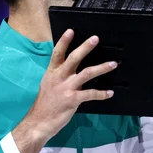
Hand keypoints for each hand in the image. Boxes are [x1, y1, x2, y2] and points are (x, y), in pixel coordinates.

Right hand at [13, 29, 116, 152]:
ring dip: (101, 68)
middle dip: (85, 48)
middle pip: (73, 58)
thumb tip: (70, 68)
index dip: (63, 41)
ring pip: (86, 73)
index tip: (71, 31)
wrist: (39, 121)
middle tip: (95, 39)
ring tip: (112, 64)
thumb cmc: (45, 104)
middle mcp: (59, 77)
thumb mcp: (48, 85)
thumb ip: (58, 76)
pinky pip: (90, 94)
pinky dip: (101, 93)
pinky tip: (109, 93)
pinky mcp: (73, 100)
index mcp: (52, 72)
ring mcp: (66, 88)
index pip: (57, 53)